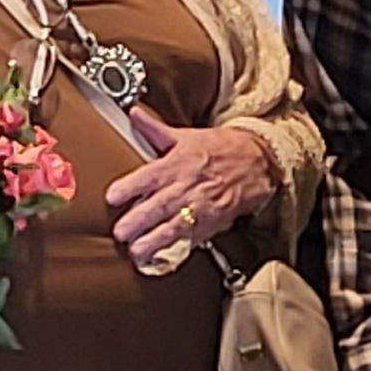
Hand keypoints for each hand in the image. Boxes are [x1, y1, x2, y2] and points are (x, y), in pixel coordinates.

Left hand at [107, 118, 276, 269]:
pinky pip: (193, 236)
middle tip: (120, 233)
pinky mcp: (212, 221)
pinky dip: (178, 247)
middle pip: (159, 205)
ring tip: (137, 252)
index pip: (148, 176)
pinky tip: (164, 256)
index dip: (129, 187)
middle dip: (138, 220)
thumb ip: (155, 129)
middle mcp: (186, 185)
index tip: (113, 197)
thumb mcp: (186, 136)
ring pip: (174, 225)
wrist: (258, 160)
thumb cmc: (220, 149)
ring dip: (154, 240)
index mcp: (176, 163)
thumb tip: (134, 114)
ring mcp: (200, 206)